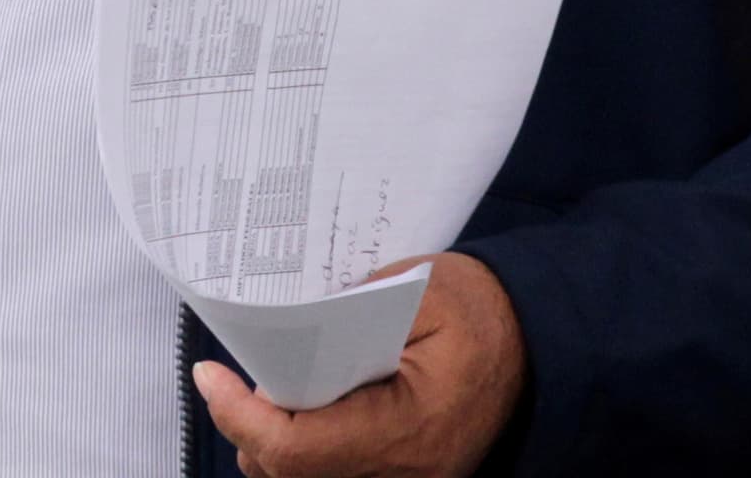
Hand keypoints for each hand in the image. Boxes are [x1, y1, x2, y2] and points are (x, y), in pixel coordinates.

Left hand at [194, 252, 528, 477]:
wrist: (538, 340)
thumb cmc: (477, 309)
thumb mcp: (413, 291)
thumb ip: (338, 324)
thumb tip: (272, 361)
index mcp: (411, 429)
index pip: (298, 450)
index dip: (241, 416)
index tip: (212, 376)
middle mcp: (409, 474)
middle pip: (291, 475)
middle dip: (252, 428)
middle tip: (241, 379)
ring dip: (274, 446)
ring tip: (272, 393)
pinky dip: (305, 454)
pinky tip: (303, 413)